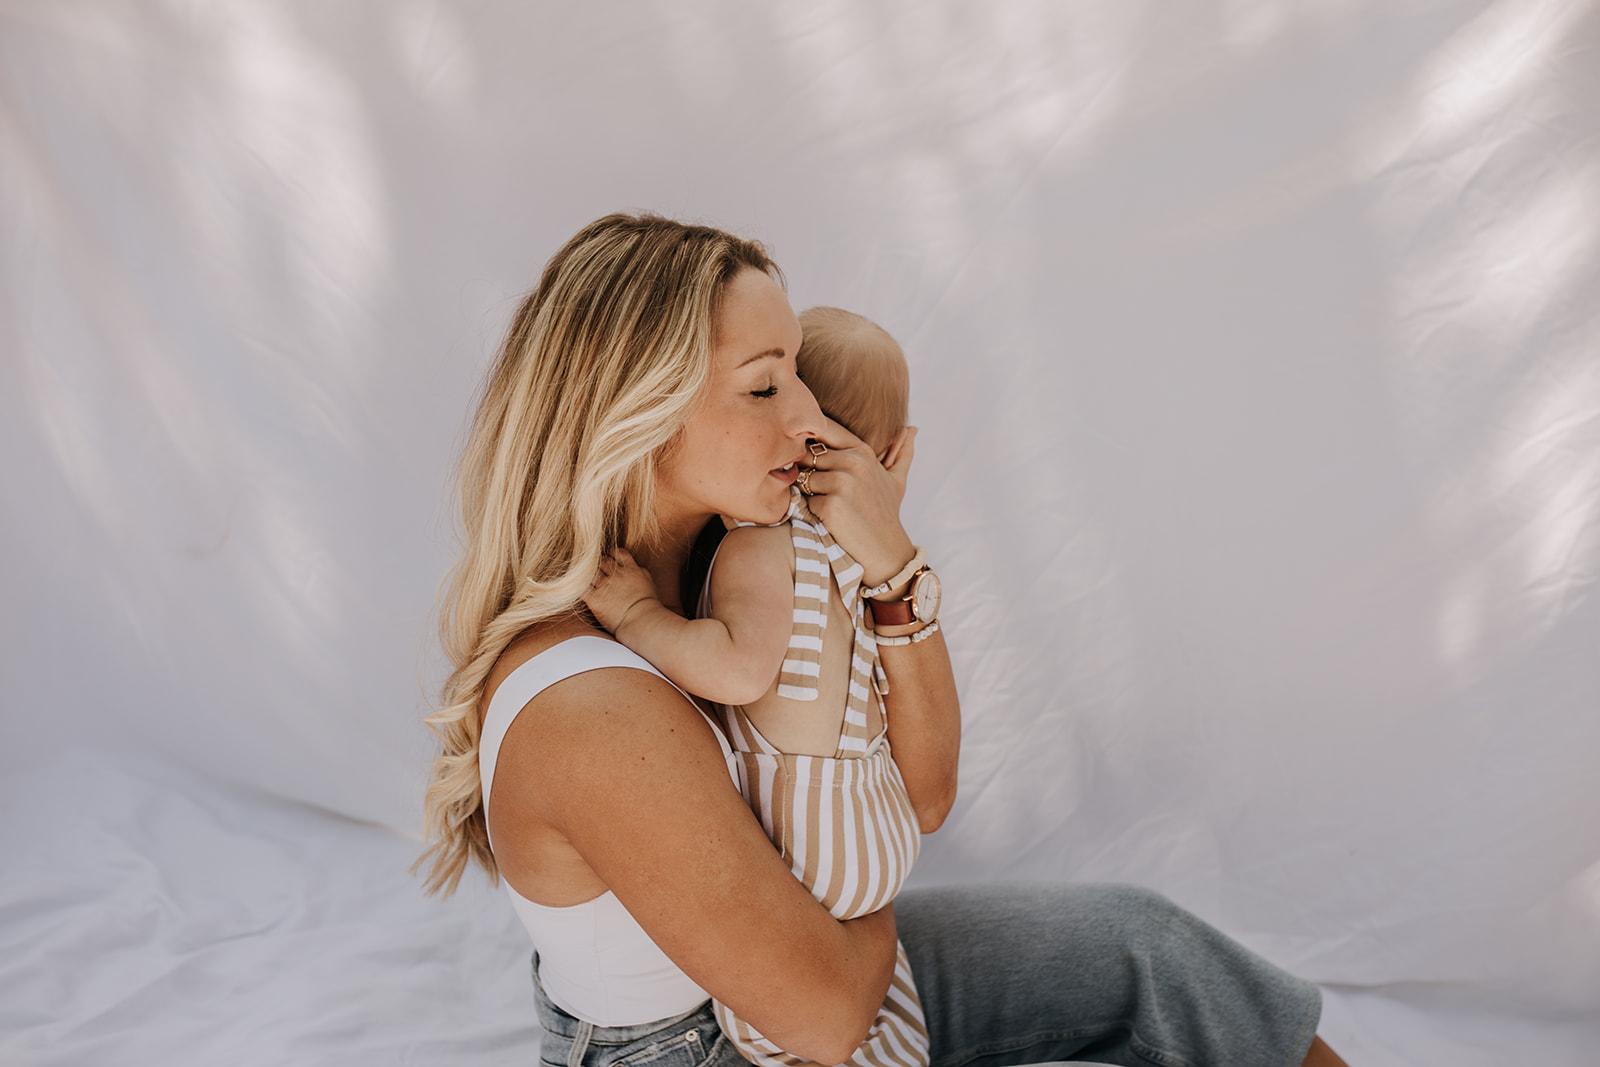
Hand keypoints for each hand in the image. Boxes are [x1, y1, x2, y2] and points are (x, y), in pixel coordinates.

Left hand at [584, 548, 658, 634]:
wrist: (641, 621)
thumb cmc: (648, 606)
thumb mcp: (649, 583)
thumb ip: (642, 573)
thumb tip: (638, 568)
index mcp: (631, 569)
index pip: (618, 553)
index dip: (612, 555)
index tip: (609, 560)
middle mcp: (617, 574)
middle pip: (602, 561)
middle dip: (600, 566)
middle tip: (599, 574)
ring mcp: (604, 585)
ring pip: (590, 573)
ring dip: (589, 577)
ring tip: (589, 583)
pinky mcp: (594, 598)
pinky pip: (581, 588)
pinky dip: (578, 588)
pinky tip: (579, 591)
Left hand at [797, 420, 917, 585]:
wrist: (886, 550)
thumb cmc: (885, 513)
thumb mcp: (896, 479)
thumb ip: (901, 451)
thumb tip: (912, 428)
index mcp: (863, 451)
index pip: (824, 430)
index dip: (810, 439)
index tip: (809, 454)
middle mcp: (853, 462)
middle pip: (808, 455)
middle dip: (808, 471)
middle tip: (824, 491)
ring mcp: (842, 483)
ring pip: (804, 478)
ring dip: (809, 493)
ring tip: (830, 506)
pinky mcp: (831, 505)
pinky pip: (805, 501)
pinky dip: (812, 511)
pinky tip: (830, 519)